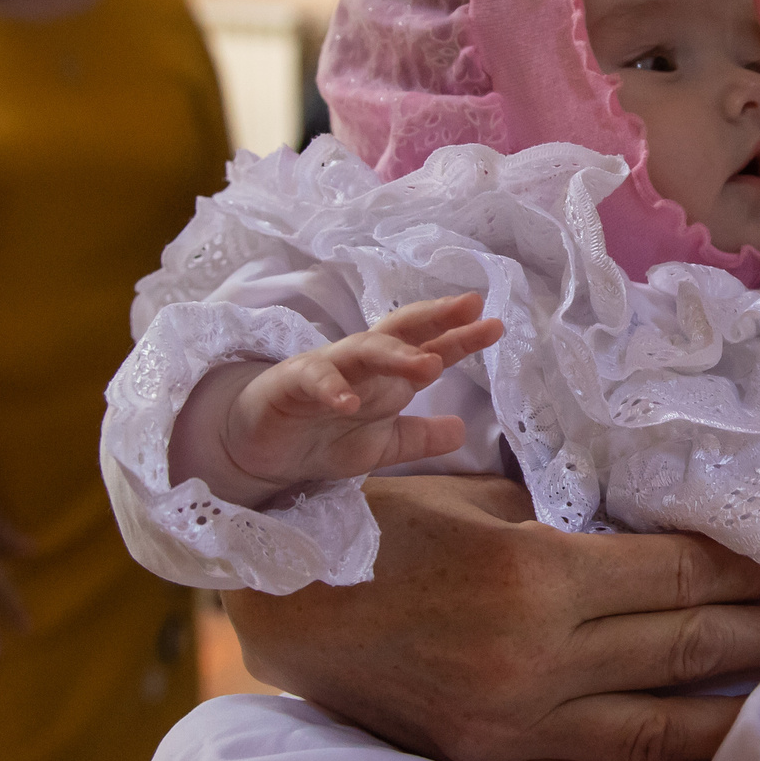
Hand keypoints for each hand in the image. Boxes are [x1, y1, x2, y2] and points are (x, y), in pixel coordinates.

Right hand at [222, 475, 759, 760]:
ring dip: (738, 715)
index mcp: (537, 573)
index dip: (746, 569)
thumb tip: (668, 527)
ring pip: (657, 730)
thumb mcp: (482, 494)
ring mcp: (518, 725)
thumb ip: (573, 516)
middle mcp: (538, 658)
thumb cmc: (383, 527)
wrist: (288, 604)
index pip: (675, 576)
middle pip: (684, 649)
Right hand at [223, 295, 504, 493]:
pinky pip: (315, 380)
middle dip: (435, 317)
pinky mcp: (292, 385)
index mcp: (386, 375)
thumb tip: (462, 430)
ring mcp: (327, 369)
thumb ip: (419, 438)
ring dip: (396, 355)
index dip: (461, 337)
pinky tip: (349, 402)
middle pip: (400, 331)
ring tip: (429, 365)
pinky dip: (333, 389)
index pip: (428, 348)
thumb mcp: (381, 445)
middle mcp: (361, 362)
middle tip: (470, 309)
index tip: (496, 325)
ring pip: (363, 350)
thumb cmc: (324, 435)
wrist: (263, 451)